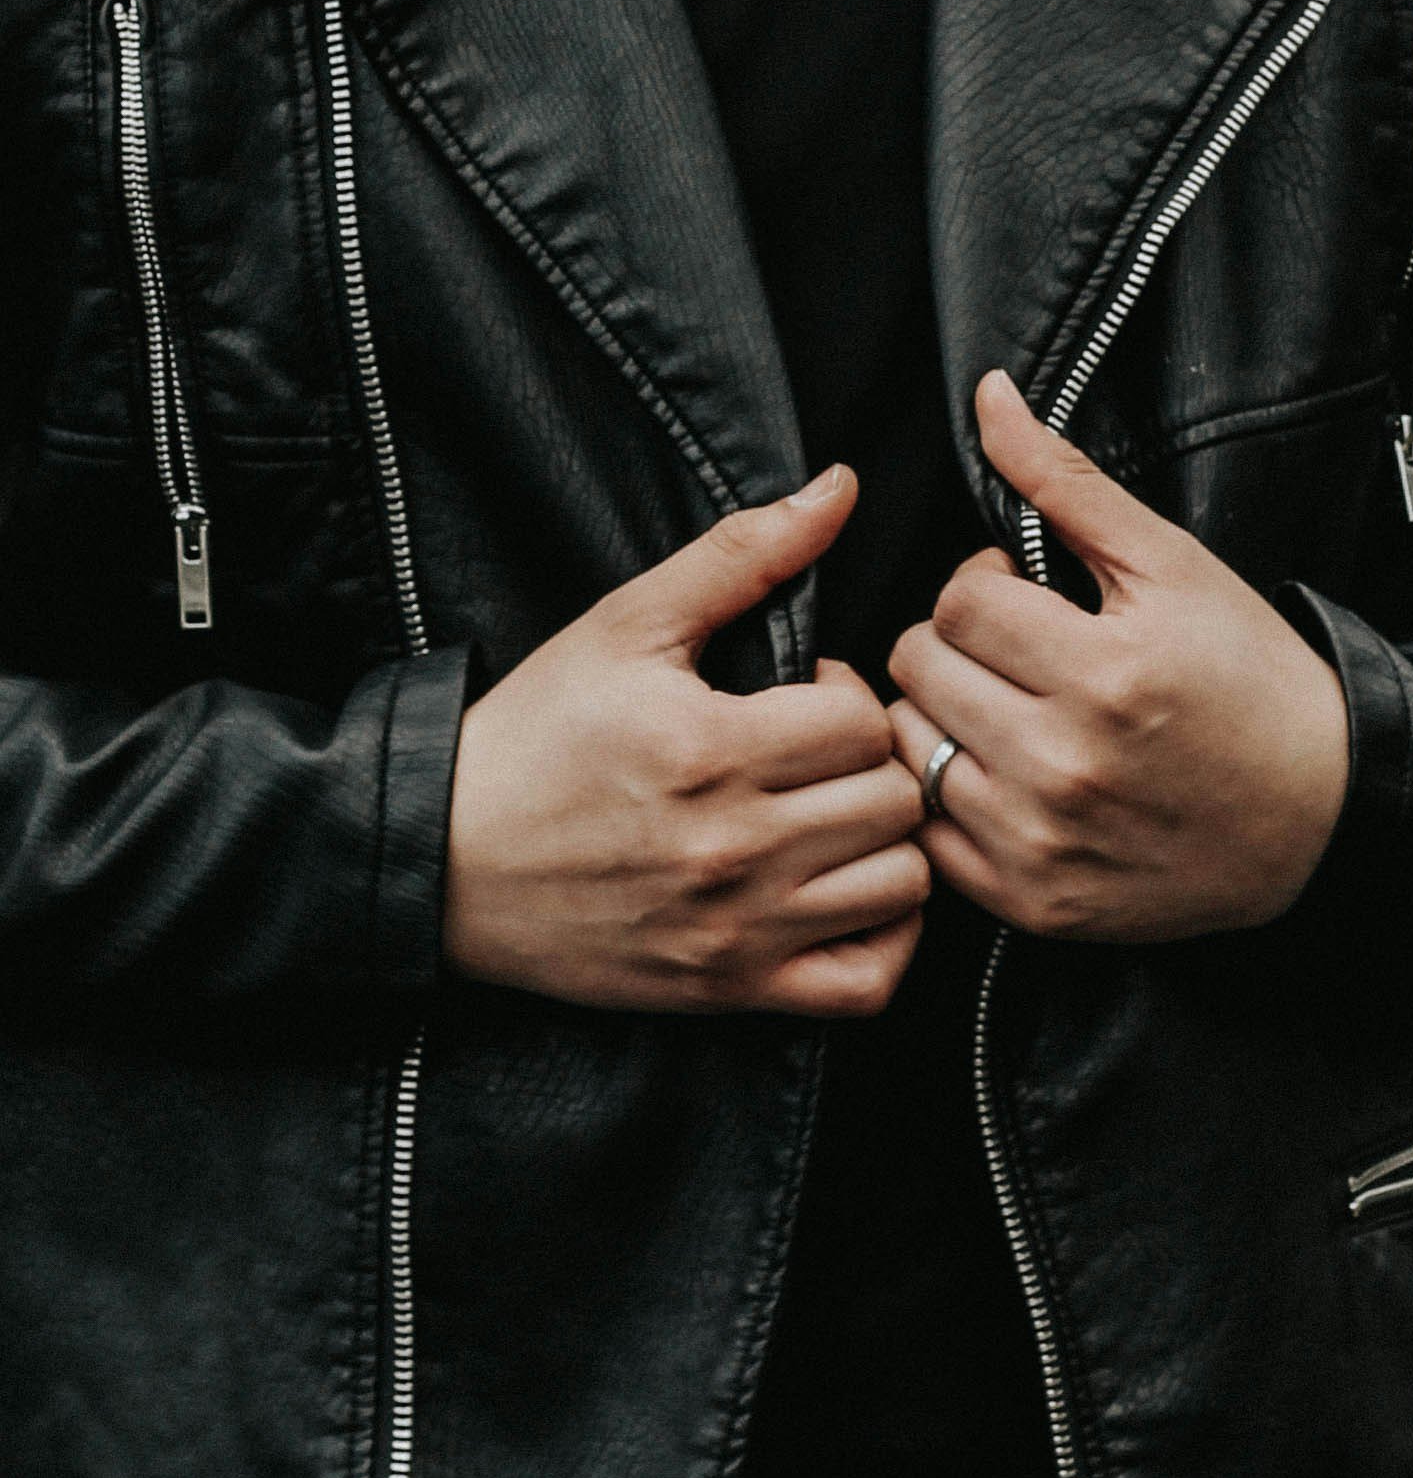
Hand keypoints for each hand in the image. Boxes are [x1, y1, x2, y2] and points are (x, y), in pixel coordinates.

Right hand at [447, 465, 928, 1013]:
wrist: (446, 858)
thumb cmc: (535, 733)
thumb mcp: (625, 624)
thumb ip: (742, 553)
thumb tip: (839, 486)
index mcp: (710, 749)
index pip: (862, 719)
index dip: (844, 691)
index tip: (801, 693)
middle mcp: (733, 848)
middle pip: (894, 800)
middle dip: (871, 762)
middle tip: (821, 753)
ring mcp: (736, 929)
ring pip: (902, 886)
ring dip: (886, 843)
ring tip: (835, 816)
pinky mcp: (730, 990)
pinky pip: (869, 983)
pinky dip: (884, 939)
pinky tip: (847, 891)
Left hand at [888, 372, 1349, 944]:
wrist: (1316, 815)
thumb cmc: (1246, 678)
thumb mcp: (1171, 565)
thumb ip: (1065, 481)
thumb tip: (988, 396)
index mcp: (1104, 672)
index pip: (957, 601)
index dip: (986, 585)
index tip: (1028, 597)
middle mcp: (1065, 765)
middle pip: (917, 667)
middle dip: (955, 643)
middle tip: (1015, 650)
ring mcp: (1042, 842)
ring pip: (907, 746)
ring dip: (940, 715)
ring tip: (1004, 706)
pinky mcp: (1030, 903)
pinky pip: (926, 831)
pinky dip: (947, 795)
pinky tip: (1001, 772)